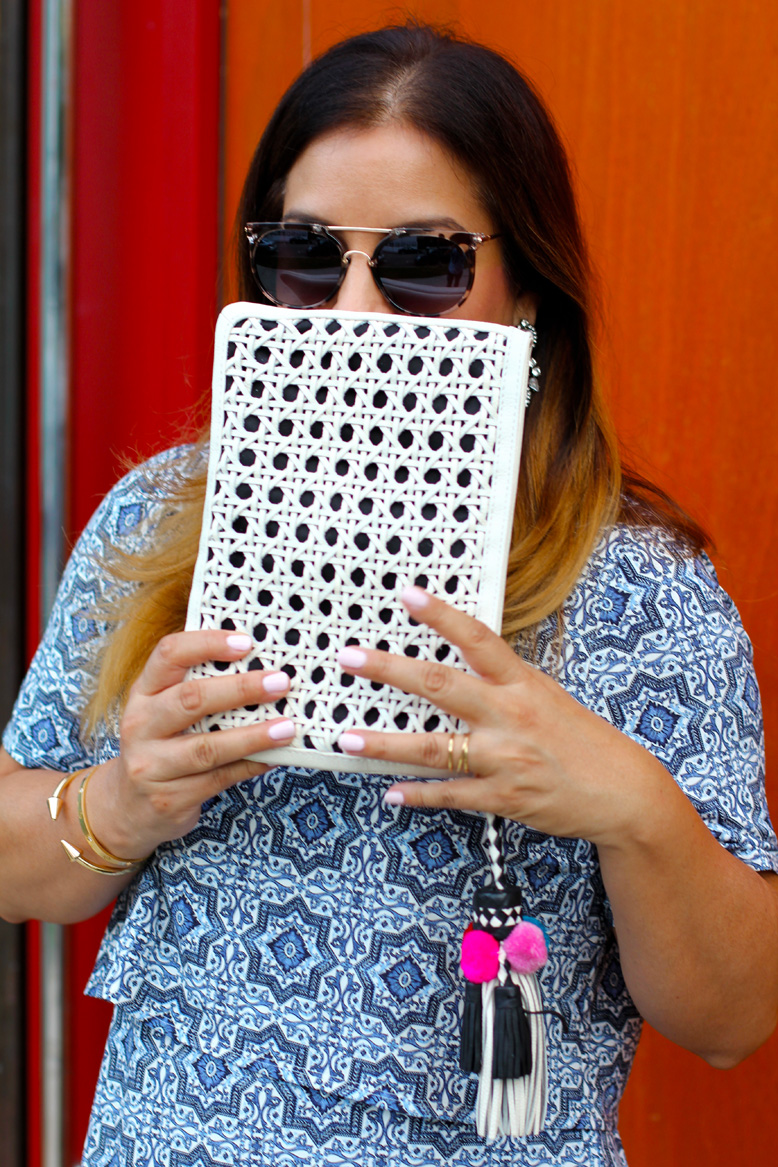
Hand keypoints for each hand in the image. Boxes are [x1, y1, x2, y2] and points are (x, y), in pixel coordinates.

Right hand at [87, 630, 294, 858]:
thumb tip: (260, 667)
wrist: (127, 808)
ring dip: (253, 736)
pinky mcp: (168, 798)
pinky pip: (219, 779)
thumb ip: (197, 688)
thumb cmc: (160, 746)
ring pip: (208, 747)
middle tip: (279, 682)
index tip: (245, 642)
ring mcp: (151, 765)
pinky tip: (274, 756)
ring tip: (286, 728)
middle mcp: (141, 725)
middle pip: (191, 699)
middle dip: (241, 689)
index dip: (207, 643)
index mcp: (143, 693)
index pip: (169, 655)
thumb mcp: (163, 711)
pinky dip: (250, 765)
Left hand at [335, 587, 665, 846]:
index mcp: (521, 683)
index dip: (441, 616)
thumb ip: (504, 679)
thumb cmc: (580, 738)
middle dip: (389, 670)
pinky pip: (451, 795)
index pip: (477, 640)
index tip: (407, 595)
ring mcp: (504, 758)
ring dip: (385, 744)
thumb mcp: (546, 693)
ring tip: (347, 738)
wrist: (621, 790)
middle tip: (348, 658)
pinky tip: (391, 793)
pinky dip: (419, 795)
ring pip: (432, 748)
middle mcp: (509, 714)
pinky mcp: (503, 797)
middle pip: (439, 686)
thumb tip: (464, 656)